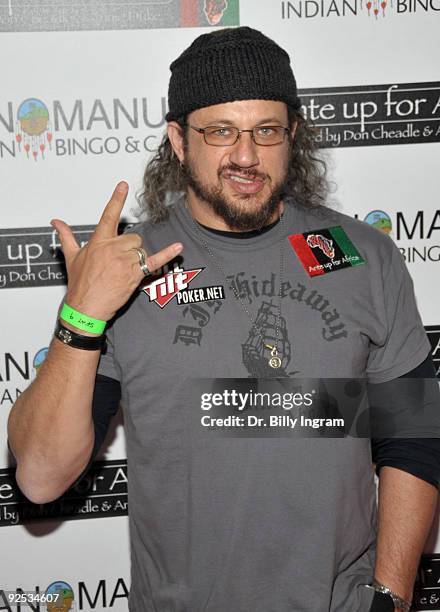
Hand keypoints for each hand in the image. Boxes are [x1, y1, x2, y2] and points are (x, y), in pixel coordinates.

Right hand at [50, 181, 182, 321]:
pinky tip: (178, 247)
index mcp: (98, 242)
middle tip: (118, 263)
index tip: (123, 185)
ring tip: (123, 271)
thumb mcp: (71, 257)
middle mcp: (113, 249)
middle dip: (129, 248)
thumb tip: (56, 222)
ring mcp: (125, 262)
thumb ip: (66, 236)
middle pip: (133, 238)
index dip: (116, 199)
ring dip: (137, 259)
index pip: (108, 215)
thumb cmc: (79, 284)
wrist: (86, 308)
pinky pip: (155, 261)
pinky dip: (168, 254)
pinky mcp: (135, 274)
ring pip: (141, 250)